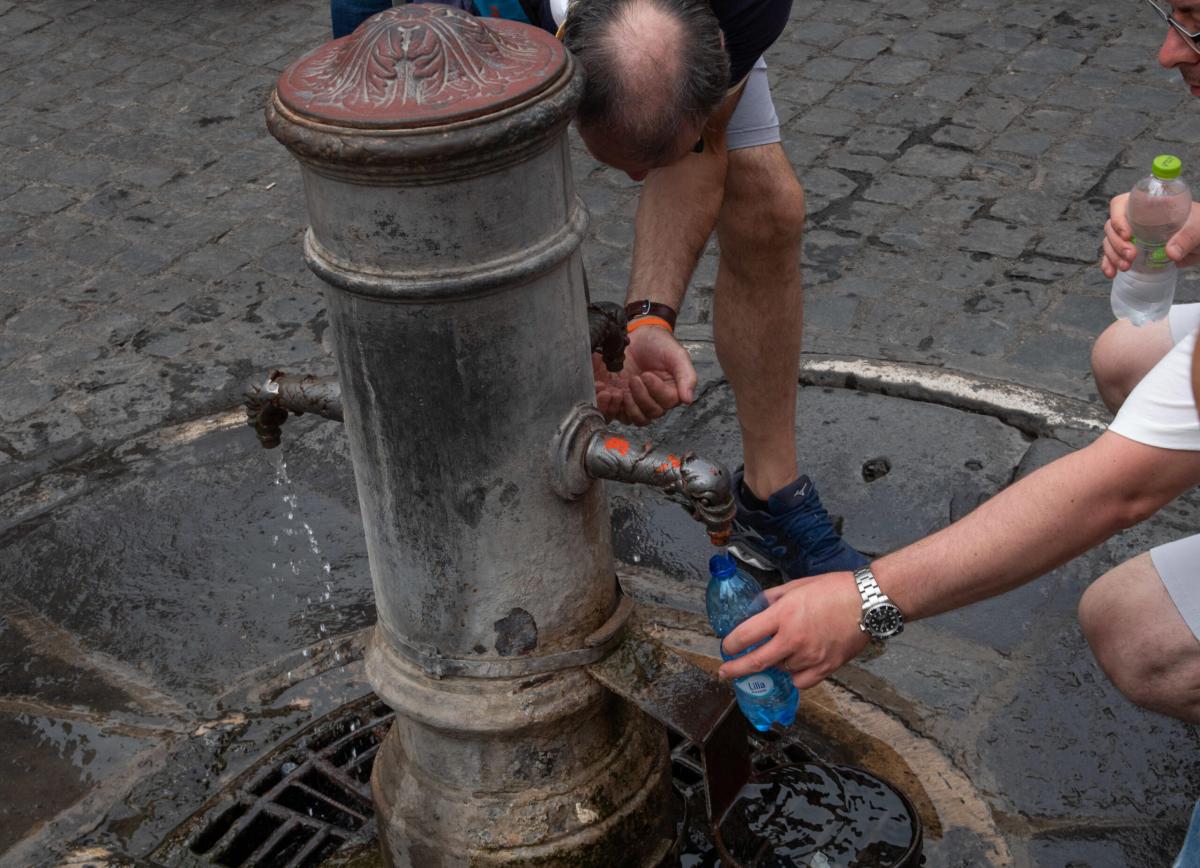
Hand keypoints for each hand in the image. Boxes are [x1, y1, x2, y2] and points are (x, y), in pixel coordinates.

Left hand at [592, 324, 696, 425]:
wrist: (640, 335)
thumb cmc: (660, 344)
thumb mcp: (677, 355)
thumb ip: (687, 376)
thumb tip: (688, 399)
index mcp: (671, 392)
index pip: (666, 402)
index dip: (656, 391)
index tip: (647, 374)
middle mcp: (655, 401)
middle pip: (650, 414)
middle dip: (640, 397)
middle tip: (633, 378)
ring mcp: (637, 402)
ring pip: (634, 419)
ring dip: (626, 407)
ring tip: (620, 389)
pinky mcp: (621, 400)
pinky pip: (617, 413)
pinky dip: (611, 406)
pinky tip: (607, 390)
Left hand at [717, 571, 867, 689]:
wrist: (869, 601)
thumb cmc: (834, 589)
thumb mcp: (796, 586)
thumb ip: (772, 599)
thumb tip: (756, 608)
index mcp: (784, 615)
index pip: (746, 635)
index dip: (731, 644)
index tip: (726, 647)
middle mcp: (794, 638)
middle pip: (756, 662)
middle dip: (735, 669)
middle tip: (725, 672)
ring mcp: (810, 656)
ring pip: (780, 669)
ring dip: (774, 663)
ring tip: (778, 652)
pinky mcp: (827, 667)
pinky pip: (801, 681)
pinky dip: (794, 676)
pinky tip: (794, 666)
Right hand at [1102, 194, 1199, 277]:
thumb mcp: (1198, 227)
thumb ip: (1186, 238)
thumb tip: (1171, 252)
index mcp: (1147, 205)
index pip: (1120, 205)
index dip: (1118, 218)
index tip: (1128, 235)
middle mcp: (1135, 219)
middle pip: (1112, 227)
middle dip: (1117, 243)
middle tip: (1131, 255)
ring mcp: (1133, 236)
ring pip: (1110, 242)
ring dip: (1113, 255)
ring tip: (1125, 267)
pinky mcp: (1133, 251)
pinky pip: (1113, 256)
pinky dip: (1109, 264)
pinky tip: (1112, 273)